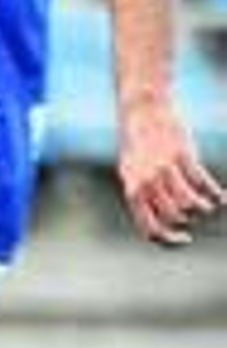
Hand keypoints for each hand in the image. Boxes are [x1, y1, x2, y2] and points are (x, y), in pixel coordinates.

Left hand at [117, 99, 224, 245]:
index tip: (184, 239)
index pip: (148, 227)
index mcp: (131, 187)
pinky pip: (202, 182)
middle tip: (193, 215)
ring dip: (201, 207)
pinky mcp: (182, 155)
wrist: (142, 108)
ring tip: (206, 206)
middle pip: (172, 217)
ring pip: (188, 203)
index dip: (168, 239)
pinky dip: (214, 193)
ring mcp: (164, 168)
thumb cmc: (136, 140)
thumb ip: (140, 191)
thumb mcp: (129, 168)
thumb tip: (157, 216)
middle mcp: (145, 181)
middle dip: (186, 220)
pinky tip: (221, 197)